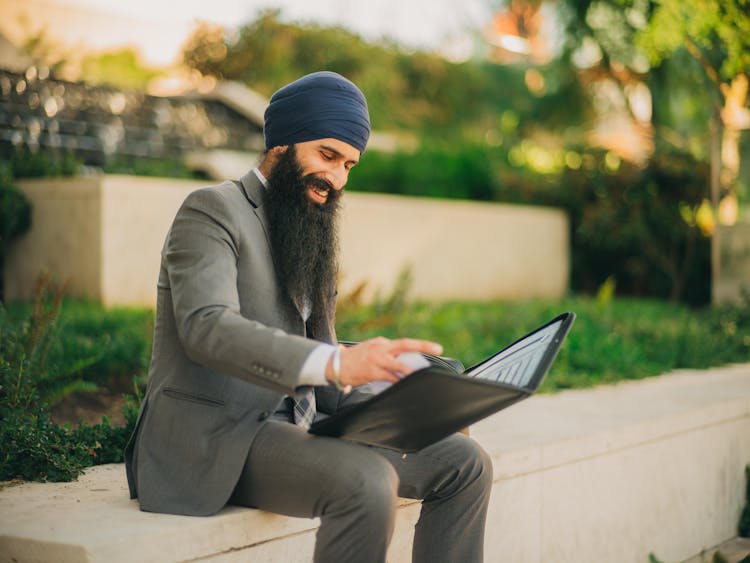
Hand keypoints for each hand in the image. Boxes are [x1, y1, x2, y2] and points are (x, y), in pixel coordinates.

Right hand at [326, 337, 442, 387]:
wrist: (334, 365)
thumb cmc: (354, 360)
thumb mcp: (370, 351)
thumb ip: (385, 354)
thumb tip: (402, 364)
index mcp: (381, 343)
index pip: (403, 344)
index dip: (420, 346)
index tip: (434, 348)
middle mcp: (380, 347)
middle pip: (405, 344)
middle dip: (423, 345)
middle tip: (438, 348)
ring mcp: (377, 359)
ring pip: (400, 364)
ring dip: (412, 371)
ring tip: (423, 376)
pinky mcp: (373, 371)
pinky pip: (390, 377)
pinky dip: (399, 382)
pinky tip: (405, 385)